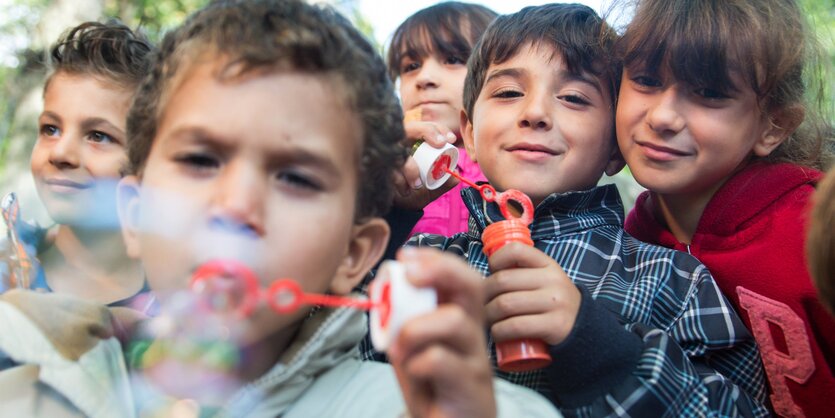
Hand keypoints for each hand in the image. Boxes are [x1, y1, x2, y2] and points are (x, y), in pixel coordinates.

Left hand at [389, 247, 495, 417]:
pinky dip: (417, 361)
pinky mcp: (471, 386)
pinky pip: (440, 359)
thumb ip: (402, 323)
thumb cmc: (432, 386)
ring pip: (454, 321)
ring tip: (400, 347)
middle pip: (471, 286)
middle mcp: (473, 332)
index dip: (435, 259)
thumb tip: (383, 295)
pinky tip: (413, 372)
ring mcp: (475, 358)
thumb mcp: (412, 348)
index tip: (405, 257)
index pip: (460, 275)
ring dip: (415, 328)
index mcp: (460, 317)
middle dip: (439, 270)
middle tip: (410, 276)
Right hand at [391, 121, 459, 210]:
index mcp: (414, 145)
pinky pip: (388, 168)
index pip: (426, 127)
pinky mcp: (376, 165)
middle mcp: (399, 144)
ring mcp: (387, 153)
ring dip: (411, 167)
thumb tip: (455, 175)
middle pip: (411, 127)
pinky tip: (405, 191)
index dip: (438, 129)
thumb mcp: (434, 188)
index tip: (450, 139)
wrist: (398, 207)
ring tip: (417, 184)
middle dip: (427, 131)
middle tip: (440, 144)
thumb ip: (446, 182)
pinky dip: (399, 180)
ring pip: (399, 149)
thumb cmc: (416, 191)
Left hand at [484, 242, 580, 345]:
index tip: (491, 274)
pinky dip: (499, 331)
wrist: (582, 326)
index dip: (496, 260)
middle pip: (502, 281)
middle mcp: (553, 280)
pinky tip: (497, 333)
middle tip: (480, 304)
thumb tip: (481, 273)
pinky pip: (515, 326)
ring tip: (487, 320)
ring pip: (505, 304)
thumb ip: (520, 271)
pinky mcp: (554, 326)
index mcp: (547, 264)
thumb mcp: (543, 279)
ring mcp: (555, 303)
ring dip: (488, 315)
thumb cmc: (550, 301)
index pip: (515, 250)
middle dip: (483, 294)